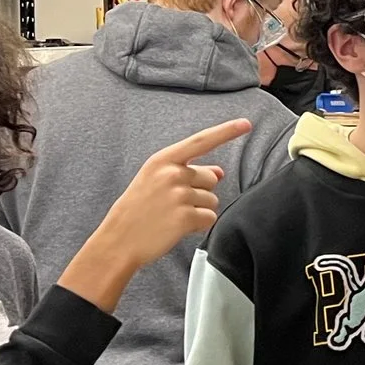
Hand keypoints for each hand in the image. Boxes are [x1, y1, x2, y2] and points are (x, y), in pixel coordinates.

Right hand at [61, 116, 252, 309]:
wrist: (118, 240)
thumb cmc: (138, 210)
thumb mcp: (155, 181)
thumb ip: (187, 172)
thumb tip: (219, 171)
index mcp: (162, 160)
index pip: (201, 141)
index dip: (226, 132)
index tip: (246, 123)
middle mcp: (172, 174)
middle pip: (211, 179)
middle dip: (200, 192)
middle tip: (173, 205)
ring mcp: (179, 195)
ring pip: (212, 200)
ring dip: (200, 210)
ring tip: (173, 216)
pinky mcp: (185, 217)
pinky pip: (209, 218)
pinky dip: (199, 225)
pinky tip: (178, 228)